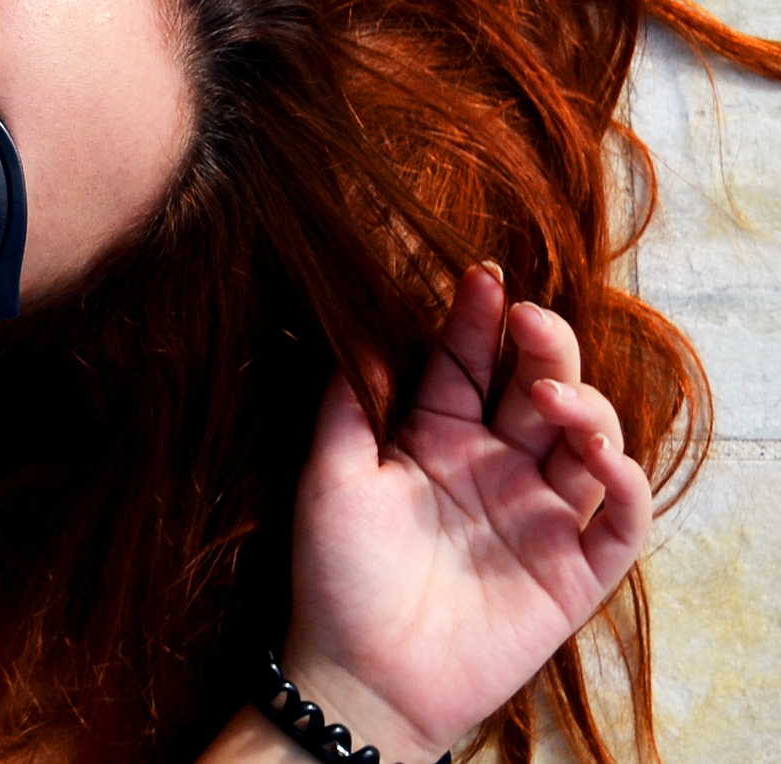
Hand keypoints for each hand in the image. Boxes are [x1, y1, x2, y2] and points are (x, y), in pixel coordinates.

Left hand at [284, 265, 651, 760]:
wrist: (356, 675)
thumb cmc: (335, 574)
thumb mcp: (330, 472)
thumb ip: (348, 400)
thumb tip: (358, 319)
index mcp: (437, 436)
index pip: (468, 362)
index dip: (478, 320)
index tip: (480, 279)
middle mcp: (493, 466)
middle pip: (538, 387)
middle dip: (543, 346)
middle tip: (530, 320)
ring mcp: (537, 515)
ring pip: (590, 442)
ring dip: (586, 407)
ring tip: (552, 397)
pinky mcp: (572, 572)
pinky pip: (620, 520)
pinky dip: (625, 483)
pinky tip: (600, 455)